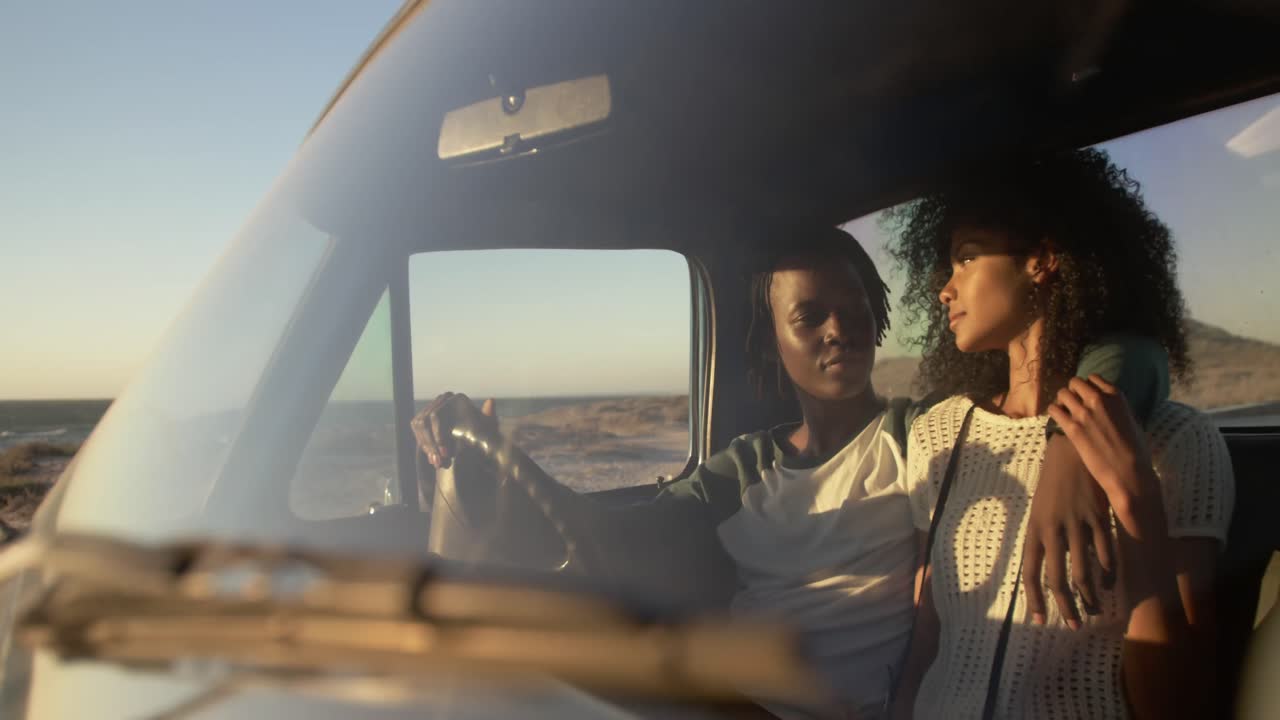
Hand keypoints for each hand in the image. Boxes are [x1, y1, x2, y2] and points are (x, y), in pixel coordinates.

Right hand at [411, 392, 497, 467]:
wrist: (479, 444)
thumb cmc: (486, 435)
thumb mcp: (489, 430)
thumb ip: (490, 417)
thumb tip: (491, 401)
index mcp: (457, 399)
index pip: (436, 416)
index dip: (438, 437)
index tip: (446, 455)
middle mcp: (443, 399)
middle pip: (425, 423)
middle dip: (431, 445)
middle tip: (440, 463)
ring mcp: (432, 407)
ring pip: (419, 426)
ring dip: (427, 446)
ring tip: (437, 463)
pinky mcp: (424, 418)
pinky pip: (417, 430)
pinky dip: (424, 445)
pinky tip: (433, 458)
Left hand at [1022, 434, 1114, 628]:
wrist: (1071, 452)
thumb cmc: (1054, 484)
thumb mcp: (1040, 511)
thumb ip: (1044, 539)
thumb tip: (1048, 570)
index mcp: (1034, 530)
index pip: (1029, 572)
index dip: (1034, 599)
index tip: (1040, 620)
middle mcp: (1052, 530)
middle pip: (1057, 579)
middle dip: (1065, 606)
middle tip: (1074, 624)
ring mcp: (1076, 525)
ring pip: (1083, 571)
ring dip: (1089, 596)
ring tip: (1094, 609)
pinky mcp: (1098, 518)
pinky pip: (1106, 554)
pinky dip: (1109, 573)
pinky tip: (1110, 584)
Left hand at [1047, 375, 1159, 535]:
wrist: (1128, 472)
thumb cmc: (1136, 450)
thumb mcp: (1132, 420)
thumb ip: (1118, 409)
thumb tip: (1110, 407)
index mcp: (1116, 396)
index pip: (1093, 378)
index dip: (1087, 387)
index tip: (1085, 397)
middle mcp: (1098, 399)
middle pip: (1075, 382)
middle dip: (1072, 391)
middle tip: (1073, 404)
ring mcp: (1084, 412)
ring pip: (1062, 393)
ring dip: (1061, 401)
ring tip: (1065, 412)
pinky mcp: (1072, 427)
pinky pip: (1053, 409)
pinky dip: (1053, 412)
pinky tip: (1059, 420)